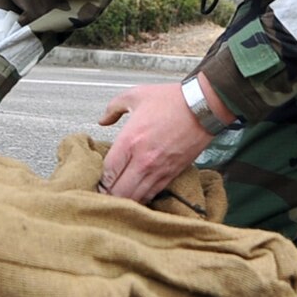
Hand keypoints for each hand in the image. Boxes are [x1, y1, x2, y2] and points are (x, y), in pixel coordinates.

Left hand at [95, 79, 223, 203]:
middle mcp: (143, 160)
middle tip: (102, 194)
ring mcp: (158, 170)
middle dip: (108, 196)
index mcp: (130, 141)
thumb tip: (102, 121)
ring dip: (124, 200)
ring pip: (135, 198)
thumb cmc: (171, 100)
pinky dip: (141, 198)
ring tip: (116, 198)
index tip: (93, 182)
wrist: (203, 107)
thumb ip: (113, 108)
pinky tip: (135, 195)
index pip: (106, 173)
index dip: (97, 182)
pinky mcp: (172, 175)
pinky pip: (152, 195)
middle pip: (118, 192)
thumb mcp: (135, 96)